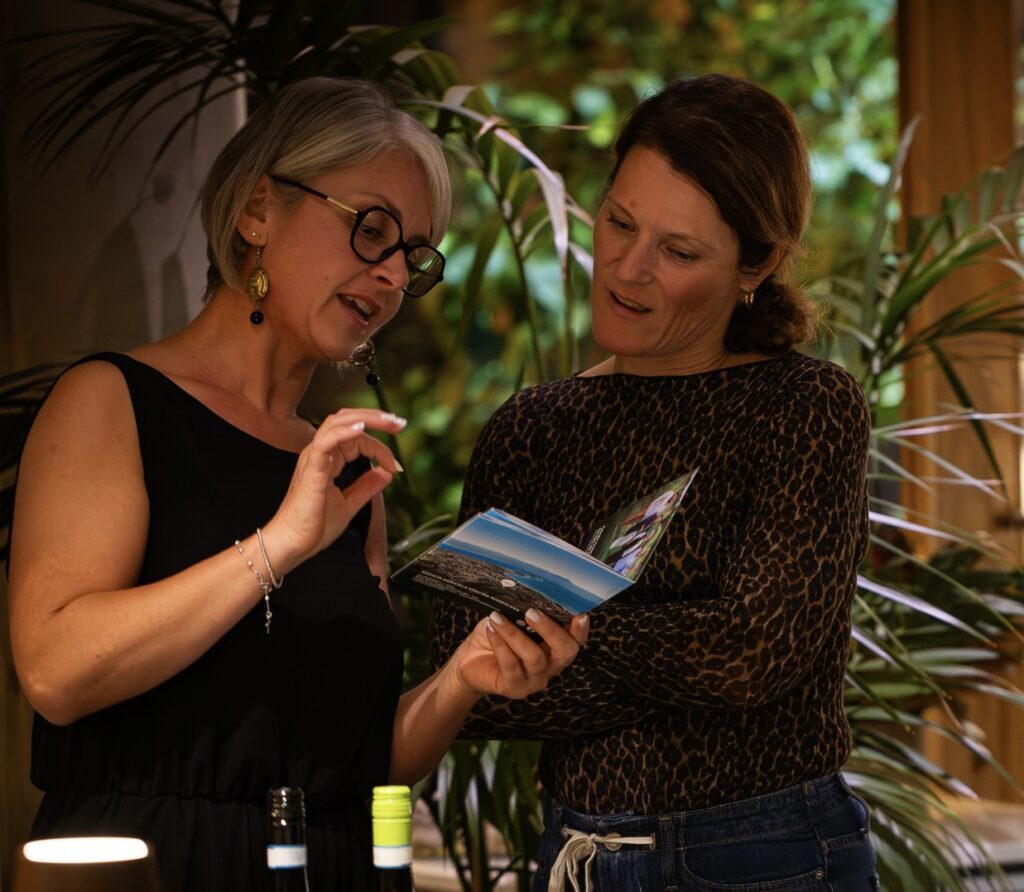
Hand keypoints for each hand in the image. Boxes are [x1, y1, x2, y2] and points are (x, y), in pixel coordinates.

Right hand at [263, 409, 405, 566]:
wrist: (292, 544)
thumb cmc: (312, 527)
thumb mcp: (349, 504)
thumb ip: (366, 487)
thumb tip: (386, 473)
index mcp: (327, 460)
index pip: (356, 438)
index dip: (380, 448)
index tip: (397, 467)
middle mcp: (319, 454)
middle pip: (346, 420)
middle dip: (375, 417)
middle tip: (399, 423)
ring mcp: (314, 458)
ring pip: (337, 423)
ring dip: (366, 419)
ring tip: (388, 421)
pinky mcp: (311, 469)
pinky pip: (326, 441)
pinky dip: (344, 432)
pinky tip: (361, 429)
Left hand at [449, 608, 588, 700]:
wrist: (470, 659)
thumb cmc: (495, 635)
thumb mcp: (512, 619)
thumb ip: (525, 612)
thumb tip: (530, 594)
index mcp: (555, 647)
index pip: (576, 641)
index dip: (581, 630)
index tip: (580, 615)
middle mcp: (551, 666)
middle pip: (565, 652)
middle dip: (551, 630)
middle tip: (531, 613)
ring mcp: (535, 680)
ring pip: (535, 658)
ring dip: (515, 635)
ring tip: (497, 617)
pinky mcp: (515, 688)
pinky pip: (511, 664)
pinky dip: (500, 643)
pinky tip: (491, 629)